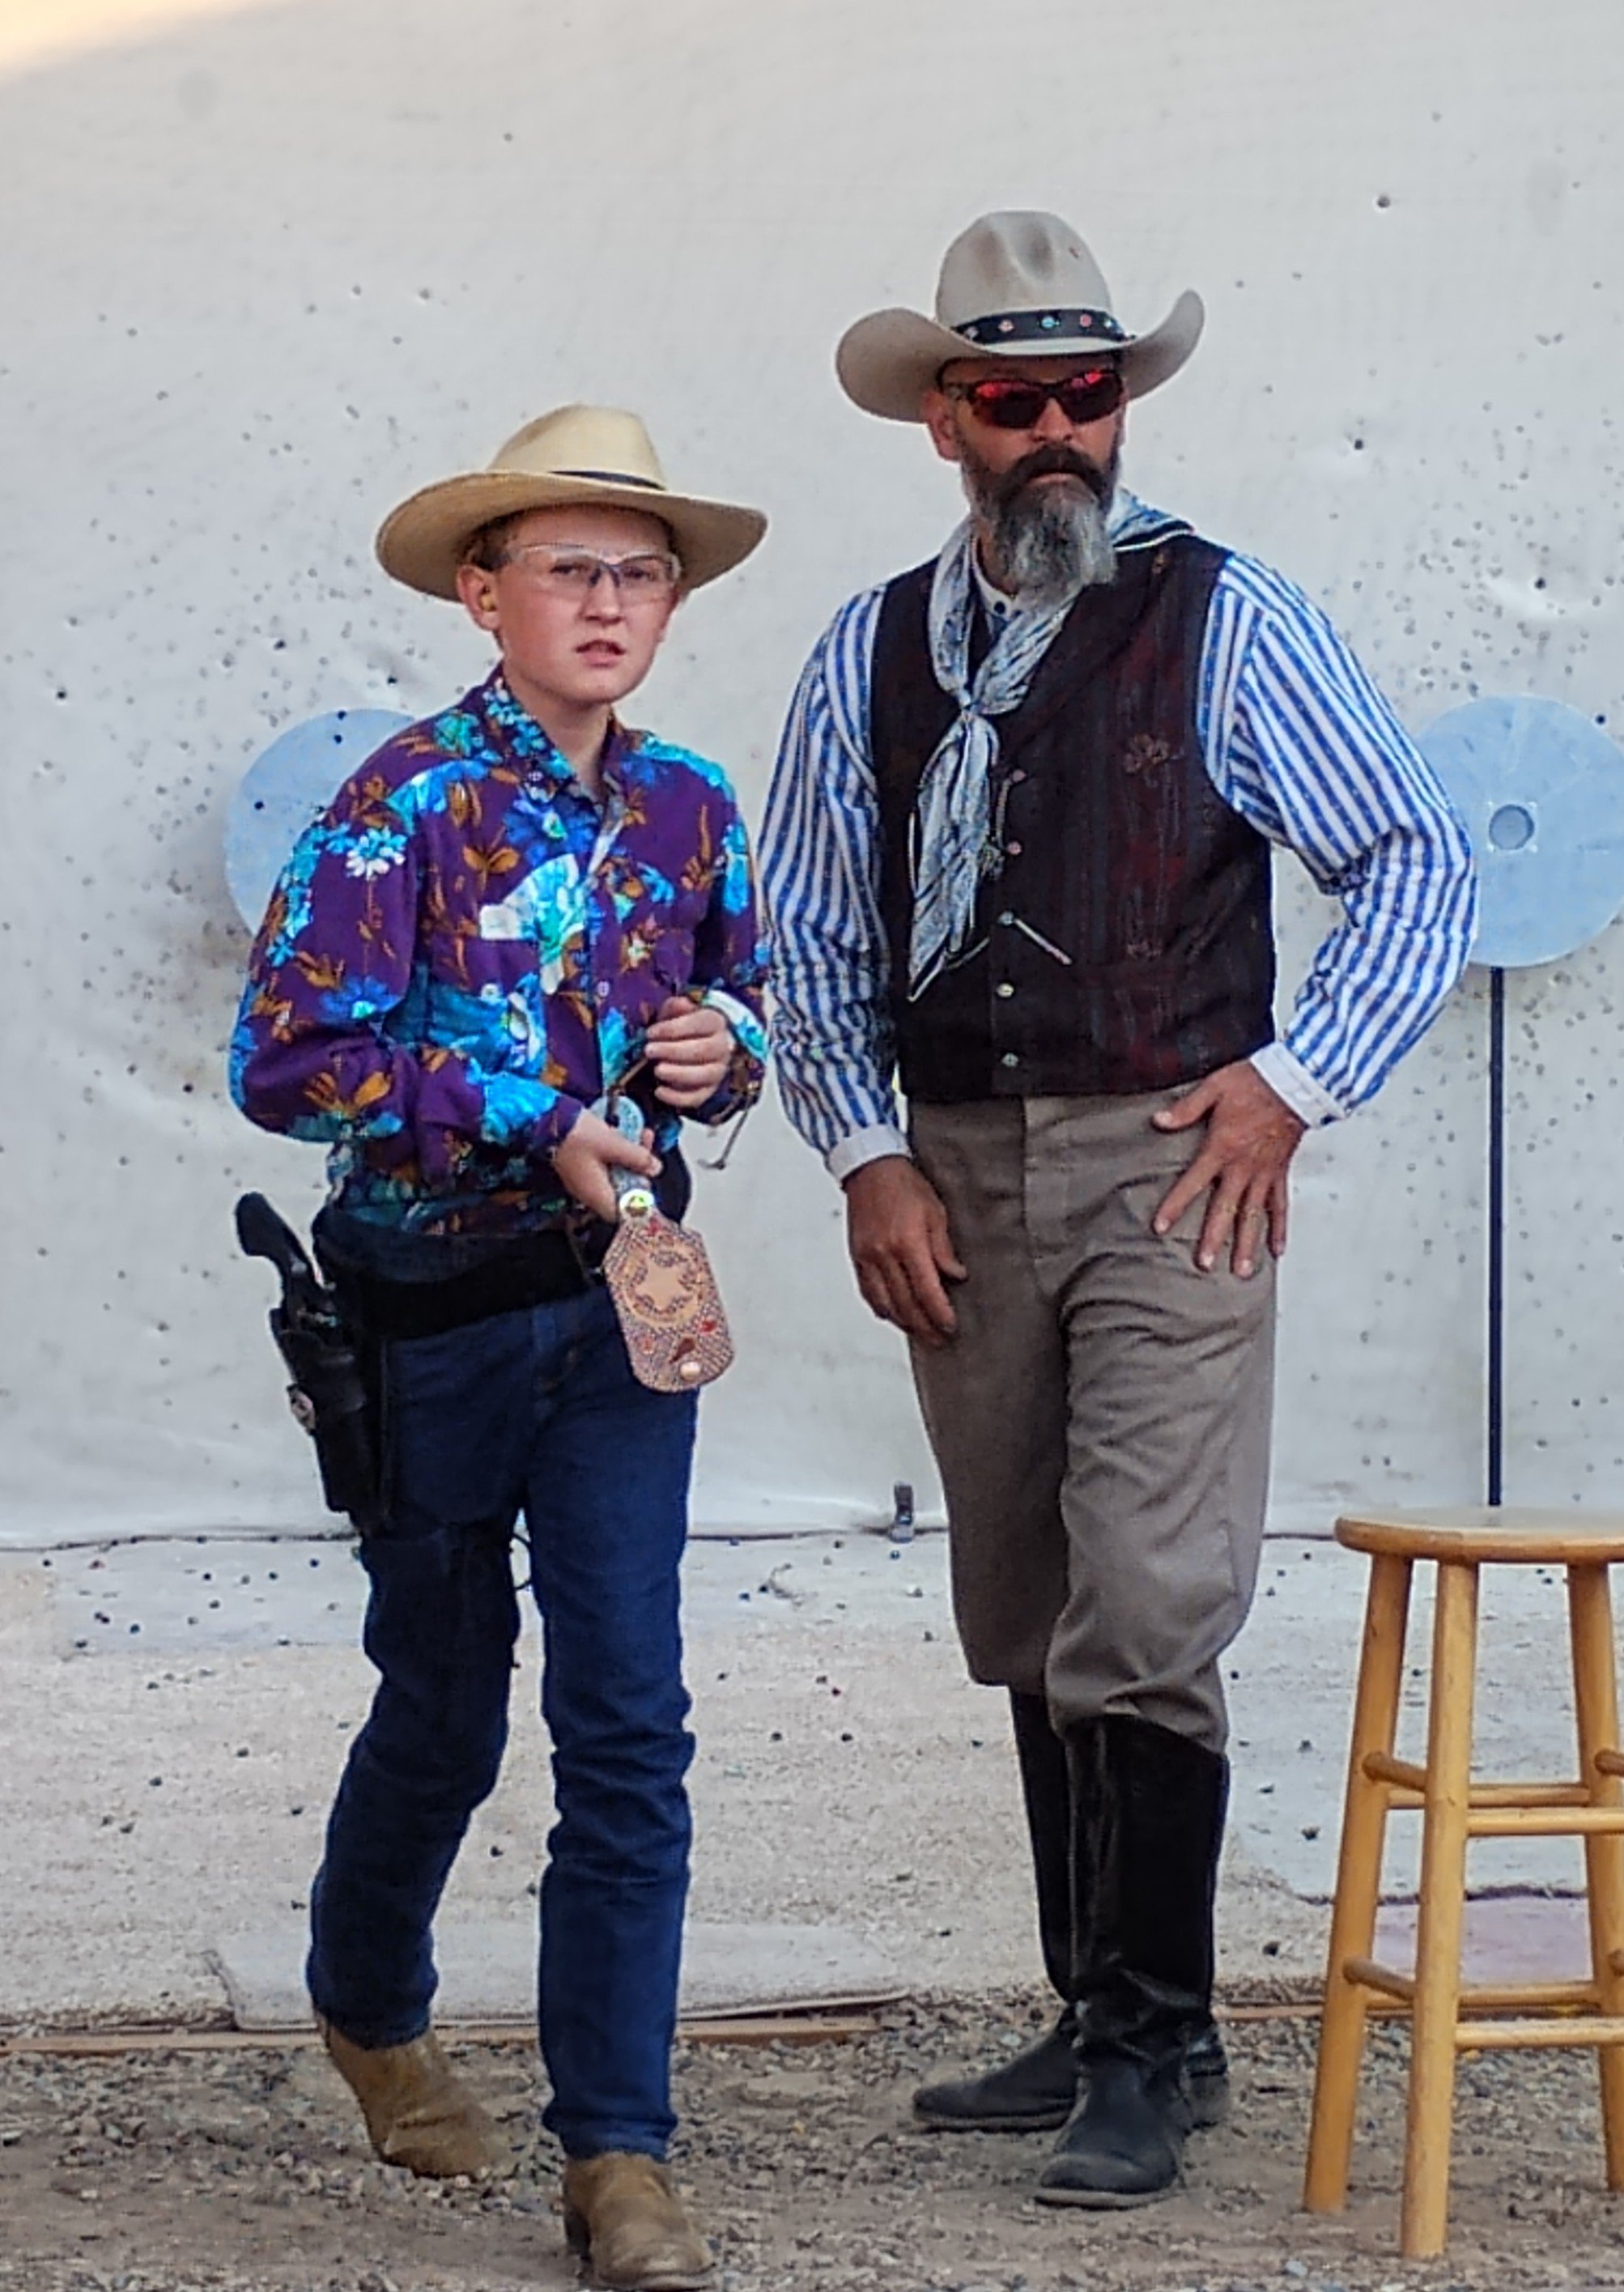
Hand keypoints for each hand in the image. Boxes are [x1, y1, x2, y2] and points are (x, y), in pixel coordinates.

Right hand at [552, 1109, 659, 1222]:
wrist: (545, 1118)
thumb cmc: (577, 1134)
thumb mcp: (614, 1144)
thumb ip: (638, 1158)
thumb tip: (656, 1169)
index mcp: (597, 1194)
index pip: (623, 1213)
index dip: (641, 1202)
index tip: (650, 1181)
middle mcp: (590, 1192)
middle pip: (623, 1191)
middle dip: (640, 1170)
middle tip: (649, 1149)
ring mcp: (585, 1179)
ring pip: (617, 1175)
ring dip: (631, 1158)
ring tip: (642, 1134)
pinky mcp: (582, 1165)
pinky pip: (606, 1165)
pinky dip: (618, 1153)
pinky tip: (626, 1133)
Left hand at [646, 996, 732, 1109]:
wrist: (694, 1047)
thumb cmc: (681, 1029)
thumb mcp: (675, 1013)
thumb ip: (675, 1008)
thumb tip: (680, 1004)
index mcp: (715, 1023)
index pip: (701, 1023)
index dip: (674, 1028)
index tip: (650, 1033)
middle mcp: (722, 1047)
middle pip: (704, 1050)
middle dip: (673, 1051)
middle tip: (649, 1051)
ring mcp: (718, 1071)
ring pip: (704, 1075)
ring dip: (678, 1074)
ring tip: (656, 1070)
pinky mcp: (709, 1091)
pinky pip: (697, 1098)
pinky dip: (678, 1097)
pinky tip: (659, 1091)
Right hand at [844, 1155, 966, 1347]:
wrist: (869, 1167)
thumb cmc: (905, 1184)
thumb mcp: (935, 1212)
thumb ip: (943, 1249)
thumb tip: (955, 1276)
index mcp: (908, 1242)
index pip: (926, 1290)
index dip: (939, 1313)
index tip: (950, 1326)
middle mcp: (884, 1254)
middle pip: (906, 1304)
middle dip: (924, 1326)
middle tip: (939, 1340)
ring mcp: (867, 1258)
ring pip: (885, 1304)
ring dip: (904, 1322)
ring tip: (920, 1332)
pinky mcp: (856, 1257)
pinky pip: (868, 1292)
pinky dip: (882, 1308)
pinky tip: (894, 1315)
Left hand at [1150, 1061, 1305, 1277]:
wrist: (1297, 1080)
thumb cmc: (1255, 1082)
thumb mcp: (1214, 1087)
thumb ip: (1185, 1108)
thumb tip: (1157, 1121)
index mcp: (1222, 1148)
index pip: (1193, 1182)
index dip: (1175, 1205)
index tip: (1160, 1227)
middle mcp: (1243, 1167)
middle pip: (1225, 1209)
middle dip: (1215, 1239)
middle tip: (1205, 1265)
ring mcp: (1264, 1173)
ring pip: (1254, 1215)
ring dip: (1248, 1244)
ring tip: (1242, 1271)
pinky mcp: (1280, 1172)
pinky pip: (1281, 1205)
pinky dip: (1280, 1228)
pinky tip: (1277, 1249)